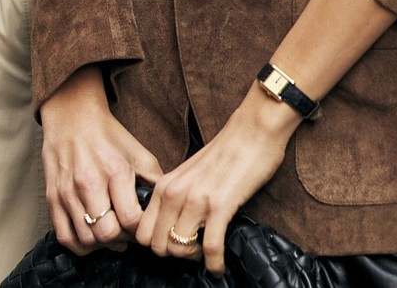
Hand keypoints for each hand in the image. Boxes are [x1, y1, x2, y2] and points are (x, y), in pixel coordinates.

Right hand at [40, 67, 161, 254]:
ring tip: (111, 235)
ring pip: (86, 239)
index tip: (142, 227)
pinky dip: (80, 246)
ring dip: (102, 245)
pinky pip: (65, 237)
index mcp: (115, 171)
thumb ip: (154, 180)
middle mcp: (89, 183)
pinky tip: (91, 239)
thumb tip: (167, 206)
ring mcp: (68, 193)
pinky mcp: (52, 198)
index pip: (131, 219)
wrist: (72, 118)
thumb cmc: (108, 136)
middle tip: (127, 235)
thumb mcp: (138, 152)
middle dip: (121, 240)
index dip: (140, 230)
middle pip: (107, 233)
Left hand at [137, 90, 296, 274]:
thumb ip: (177, 195)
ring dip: (193, 259)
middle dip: (174, 254)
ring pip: (178, 249)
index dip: (157, 244)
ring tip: (205, 254)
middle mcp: (174, 193)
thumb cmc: (227, 151)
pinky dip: (214, 264)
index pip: (142, 232)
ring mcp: (196, 200)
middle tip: (192, 250)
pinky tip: (219, 266)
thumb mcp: (189, 173)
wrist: (254, 129)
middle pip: (157, 246)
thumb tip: (174, 224)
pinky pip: (209, 248)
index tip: (175, 244)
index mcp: (164, 185)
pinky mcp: (220, 206)